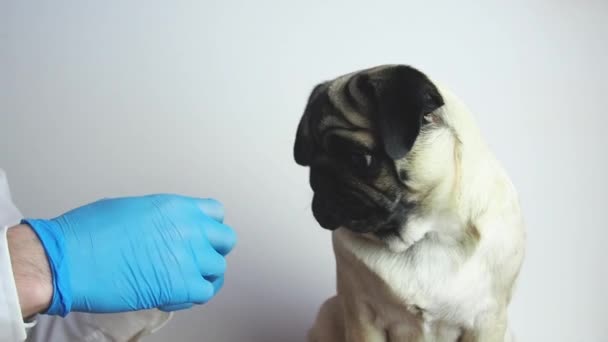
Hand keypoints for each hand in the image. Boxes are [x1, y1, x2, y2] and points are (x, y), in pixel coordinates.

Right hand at [22, 194, 236, 315]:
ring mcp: (188, 258)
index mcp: (176, 207)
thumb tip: (165, 229)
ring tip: (182, 280)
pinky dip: (191, 297)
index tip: (202, 236)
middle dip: (213, 250)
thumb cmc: (87, 234)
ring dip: (203, 276)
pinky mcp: (181, 286)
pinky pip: (204, 293)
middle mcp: (188, 229)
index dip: (209, 227)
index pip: (216, 213)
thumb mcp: (131, 209)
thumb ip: (160, 219)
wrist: (68, 260)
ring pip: (218, 269)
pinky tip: (173, 295)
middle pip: (226, 239)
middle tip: (196, 259)